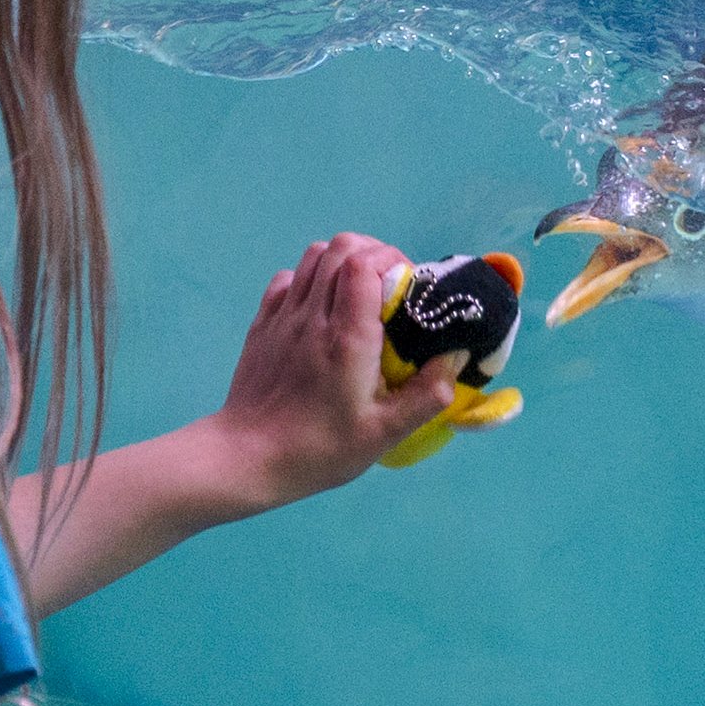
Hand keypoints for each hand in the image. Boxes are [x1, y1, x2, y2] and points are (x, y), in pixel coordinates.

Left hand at [200, 232, 463, 514]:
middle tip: (390, 285)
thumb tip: (457, 355)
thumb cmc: (320, 448)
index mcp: (347, 336)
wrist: (247, 458)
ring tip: (360, 292)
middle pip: (339, 247)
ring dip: (342, 262)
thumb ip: (427, 394)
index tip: (409, 285)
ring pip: (312, 256)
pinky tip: (321, 308)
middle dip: (373, 253)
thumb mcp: (385, 433)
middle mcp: (313, 316)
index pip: (363, 263)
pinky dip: (309, 280)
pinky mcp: (262, 325)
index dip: (391, 259)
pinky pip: (287, 280)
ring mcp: (283, 317)